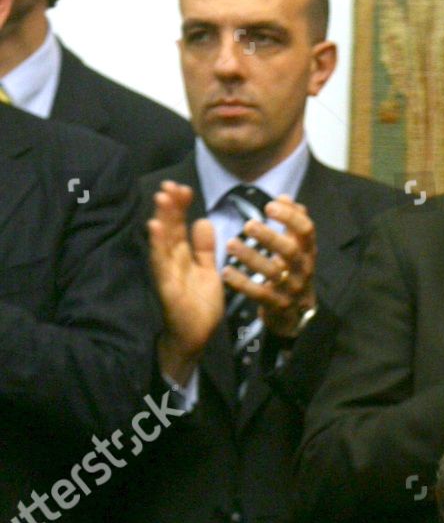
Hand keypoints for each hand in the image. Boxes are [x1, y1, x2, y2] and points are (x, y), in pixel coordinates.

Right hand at [148, 181, 222, 384]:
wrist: (196, 338)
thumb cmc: (200, 306)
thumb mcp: (209, 272)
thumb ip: (206, 249)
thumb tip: (203, 220)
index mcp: (184, 257)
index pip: (180, 226)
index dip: (180, 207)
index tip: (183, 188)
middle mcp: (172, 261)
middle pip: (170, 229)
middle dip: (170, 207)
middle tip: (170, 184)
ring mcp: (167, 272)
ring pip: (163, 242)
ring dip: (162, 220)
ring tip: (162, 198)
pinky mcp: (165, 286)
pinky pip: (161, 263)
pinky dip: (158, 246)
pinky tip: (156, 228)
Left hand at [225, 196, 318, 338]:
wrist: (297, 313)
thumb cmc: (293, 272)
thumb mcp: (298, 248)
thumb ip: (292, 223)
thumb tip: (285, 197)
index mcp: (308, 251)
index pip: (307, 230)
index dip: (290, 217)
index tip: (269, 206)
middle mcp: (303, 268)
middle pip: (291, 250)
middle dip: (270, 236)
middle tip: (248, 225)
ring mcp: (291, 288)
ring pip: (273, 272)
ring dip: (251, 257)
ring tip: (230, 244)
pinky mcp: (277, 304)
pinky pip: (259, 293)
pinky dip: (242, 283)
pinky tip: (226, 271)